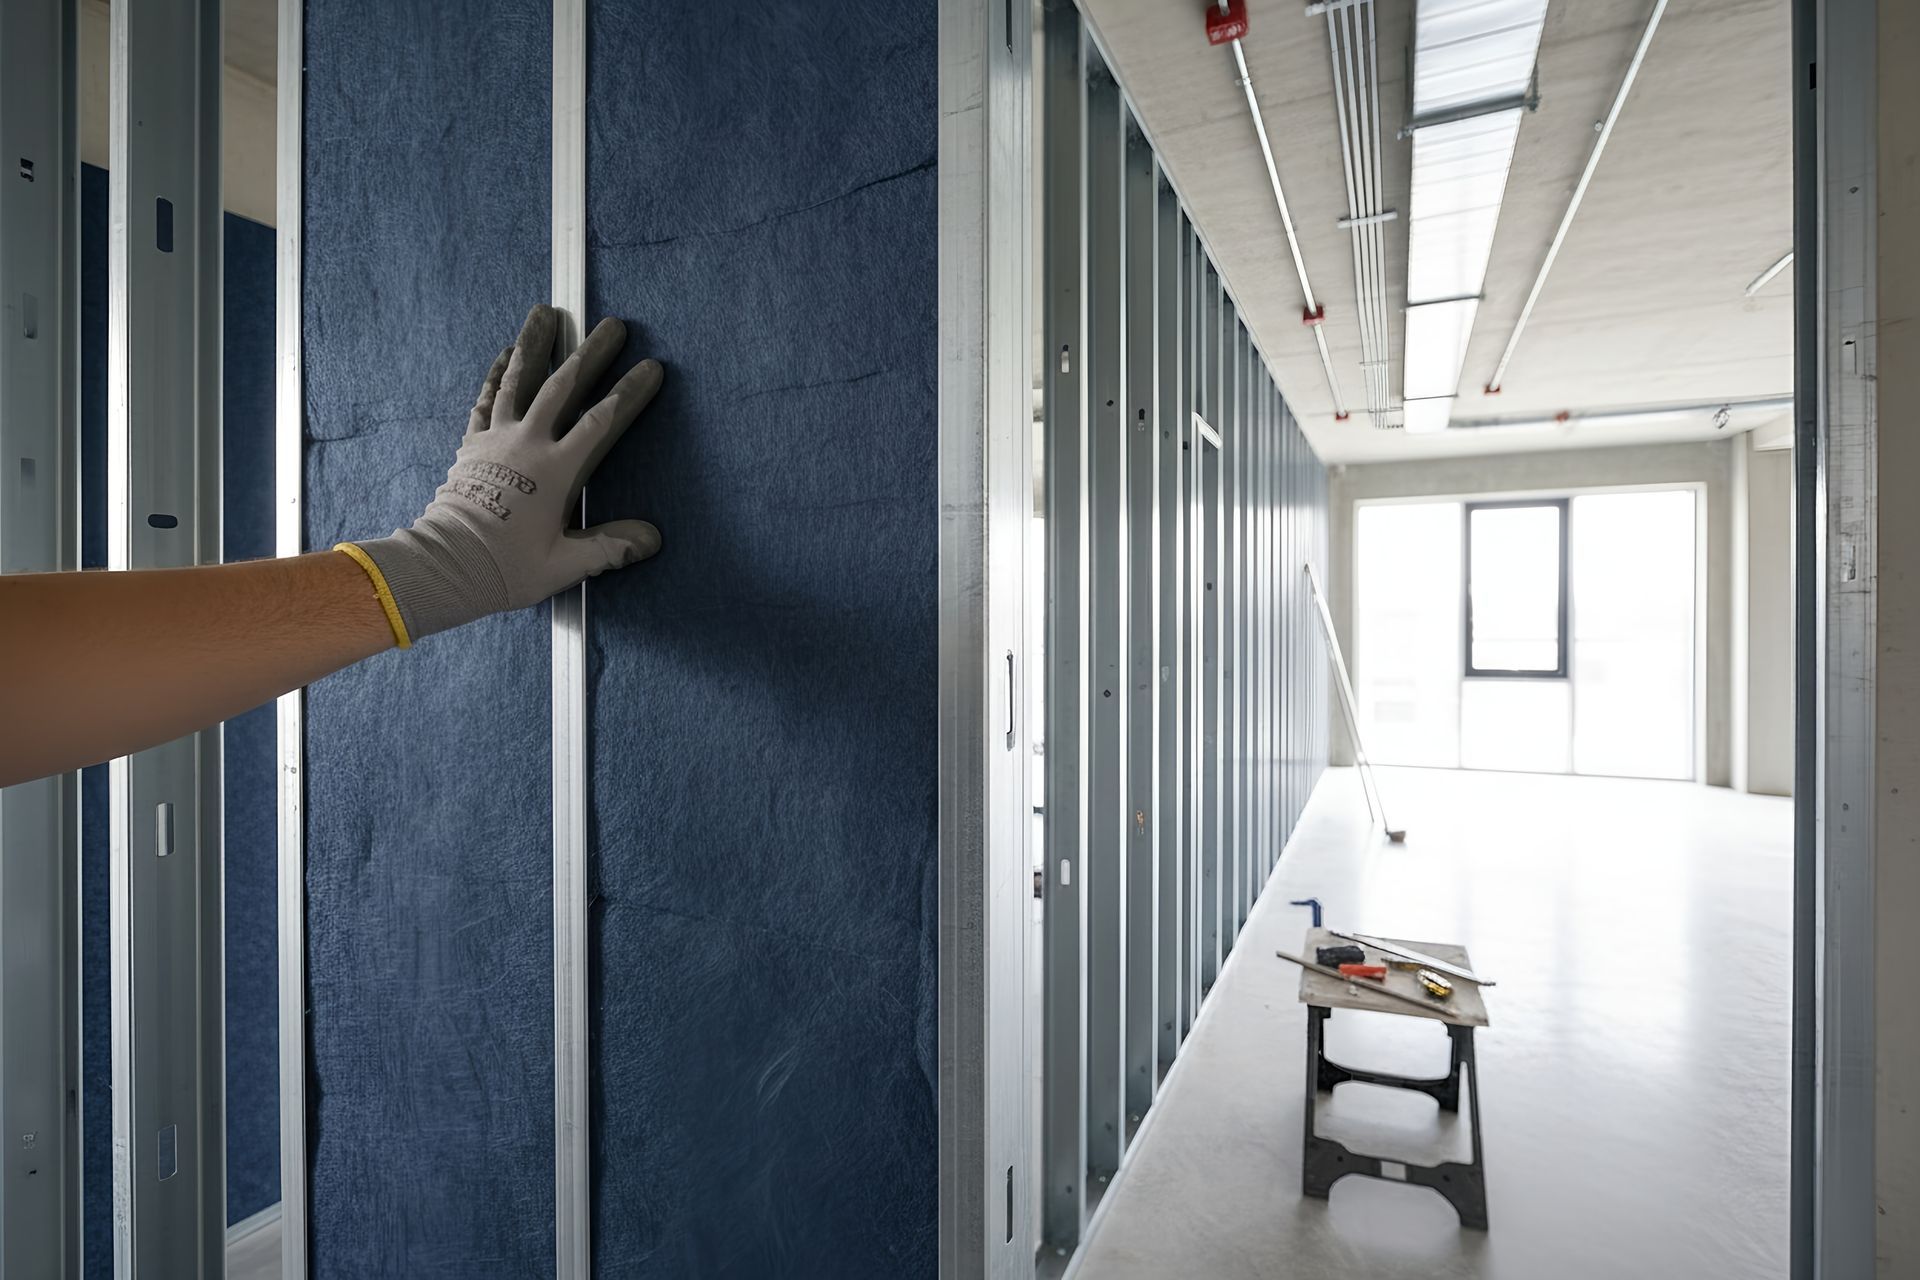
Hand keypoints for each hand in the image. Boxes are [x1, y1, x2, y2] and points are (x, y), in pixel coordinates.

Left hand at [339, 305, 662, 644]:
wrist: (447, 566)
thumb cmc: (507, 568)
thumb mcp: (565, 564)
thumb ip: (609, 547)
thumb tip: (652, 538)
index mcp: (555, 470)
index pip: (601, 422)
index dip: (628, 393)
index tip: (651, 368)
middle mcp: (527, 443)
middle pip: (563, 386)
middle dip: (590, 353)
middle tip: (611, 324)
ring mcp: (496, 439)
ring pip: (518, 380)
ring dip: (535, 343)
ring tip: (545, 312)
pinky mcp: (474, 445)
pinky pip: (487, 400)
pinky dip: (498, 374)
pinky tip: (506, 354)